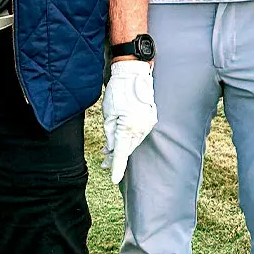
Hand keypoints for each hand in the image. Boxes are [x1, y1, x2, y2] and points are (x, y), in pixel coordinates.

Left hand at [101, 60, 156, 183]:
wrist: (133, 73)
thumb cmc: (118, 91)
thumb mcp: (108, 113)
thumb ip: (110, 133)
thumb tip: (111, 148)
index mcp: (127, 127)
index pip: (121, 153)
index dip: (117, 167)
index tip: (113, 179)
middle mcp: (140, 128)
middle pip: (127, 149)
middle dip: (116, 157)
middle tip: (104, 162)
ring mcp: (147, 123)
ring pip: (133, 142)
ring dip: (122, 146)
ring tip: (108, 151)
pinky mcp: (150, 118)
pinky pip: (138, 133)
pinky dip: (129, 137)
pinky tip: (121, 137)